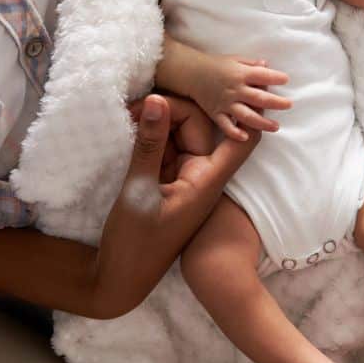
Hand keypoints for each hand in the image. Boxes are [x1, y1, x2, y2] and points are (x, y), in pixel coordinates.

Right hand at [91, 95, 260, 316]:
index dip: (240, 110)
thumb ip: (149, 145)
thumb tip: (158, 99)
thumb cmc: (135, 243)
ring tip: (125, 115)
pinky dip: (150, 136)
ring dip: (158, 121)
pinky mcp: (166, 179)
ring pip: (180, 134)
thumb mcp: (139, 191)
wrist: (120, 279)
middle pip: (202, 126)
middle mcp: (201, 174)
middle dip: (172, 108)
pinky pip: (165, 147)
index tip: (223, 82)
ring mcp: (183, 176)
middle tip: (131, 107)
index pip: (242, 138)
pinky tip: (128, 130)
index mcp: (207, 179)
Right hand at [191, 55, 292, 140]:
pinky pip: (225, 125)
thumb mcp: (234, 59)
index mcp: (240, 74)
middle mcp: (234, 89)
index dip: (274, 77)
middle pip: (258, 98)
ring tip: (276, 126)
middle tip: (288, 105)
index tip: (286, 80)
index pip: (261, 75)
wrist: (190, 73)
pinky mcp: (216, 113)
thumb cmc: (216, 65)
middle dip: (275, 102)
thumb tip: (267, 64)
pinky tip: (245, 137)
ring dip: (262, 122)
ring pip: (246, 115)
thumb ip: (251, 64)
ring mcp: (225, 103)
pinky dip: (234, 132)